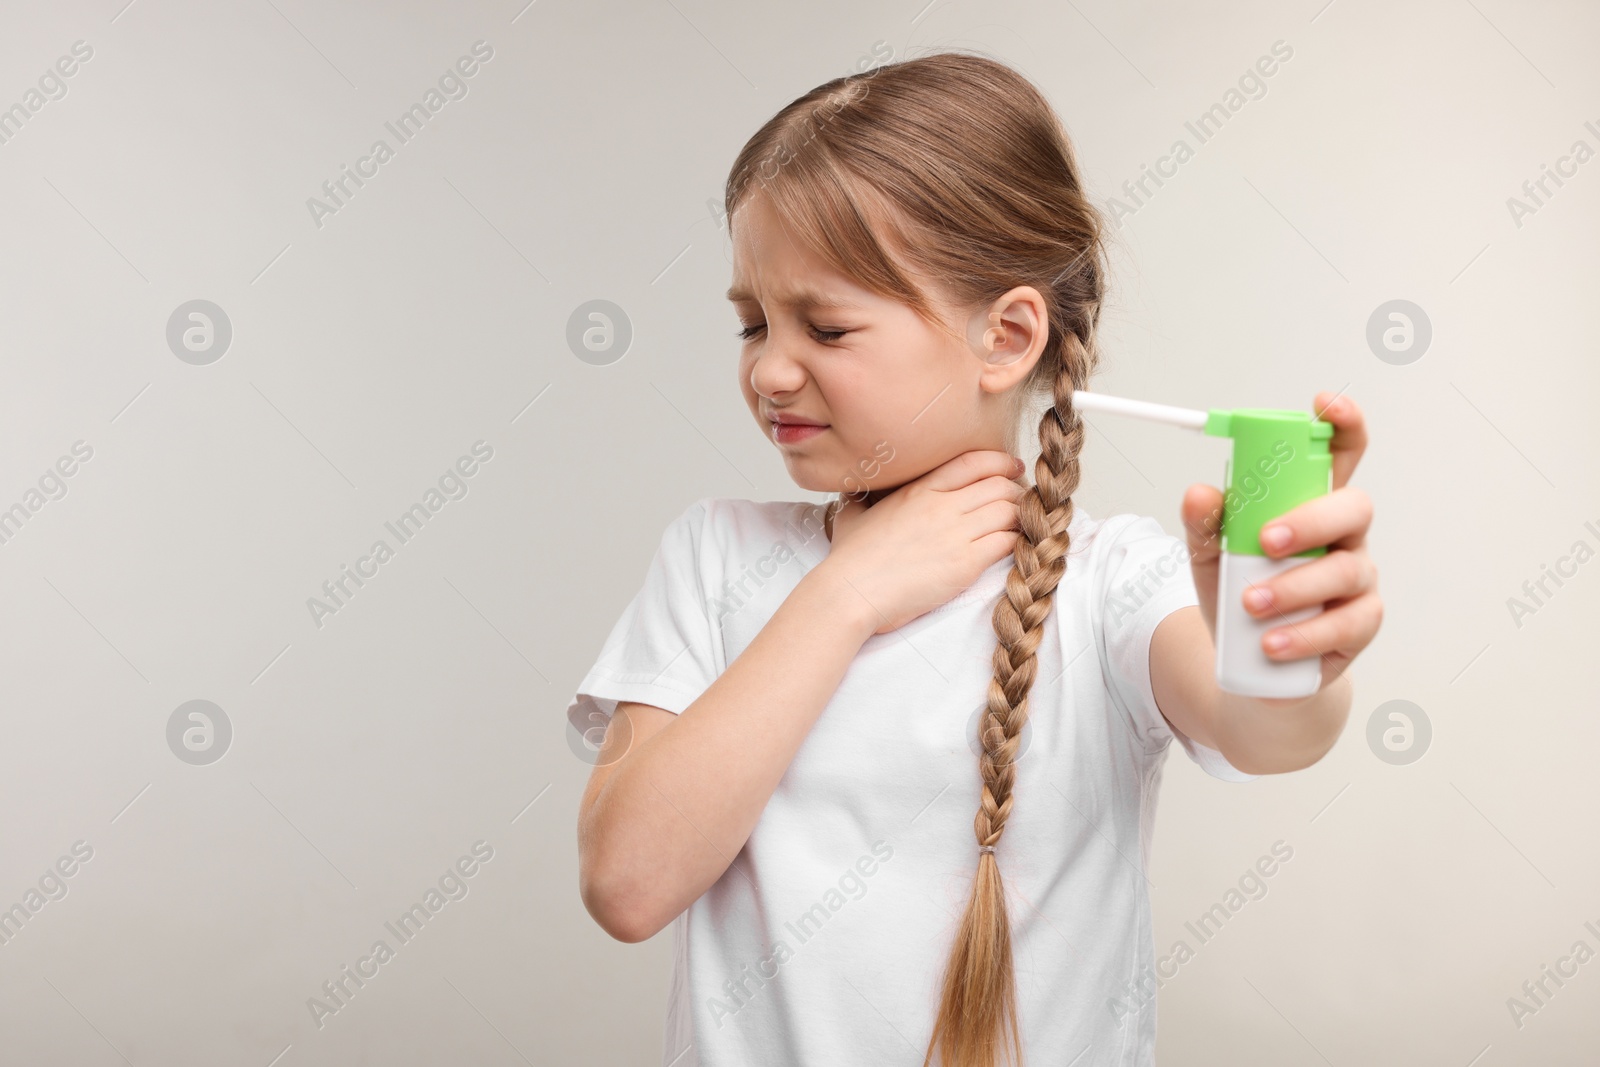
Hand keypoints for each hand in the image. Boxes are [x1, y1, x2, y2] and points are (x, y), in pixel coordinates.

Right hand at [820, 449, 1026, 634]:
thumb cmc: (849, 560)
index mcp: (919, 490)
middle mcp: (941, 505)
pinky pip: (1008, 542)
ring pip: (1010, 511)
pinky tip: (1016, 549)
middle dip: (1016, 493)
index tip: (1012, 469)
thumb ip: (862, 500)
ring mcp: (955, 533)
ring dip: (1022, 518)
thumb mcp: (853, 515)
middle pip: (999, 486)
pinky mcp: (965, 563)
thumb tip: (856, 496)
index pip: (973, 463)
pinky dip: (1018, 543)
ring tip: (1022, 527)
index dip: (1000, 463)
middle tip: (1021, 504)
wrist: (851, 591)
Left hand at [1179, 392, 1381, 685]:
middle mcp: (1343, 535)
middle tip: (1265, 541)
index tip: (1322, 406)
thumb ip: (1205, 523)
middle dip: (1310, 521)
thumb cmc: (1237, 594)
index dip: (1342, 424)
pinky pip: (1347, 624)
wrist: (1248, 662)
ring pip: (1348, 570)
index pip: (1340, 454)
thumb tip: (1198, 493)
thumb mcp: (1209, 555)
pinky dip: (1304, 634)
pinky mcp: (1361, 624)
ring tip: (1250, 604)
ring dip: (1296, 587)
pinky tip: (1272, 642)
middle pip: (1354, 507)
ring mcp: (1357, 579)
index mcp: (1311, 504)